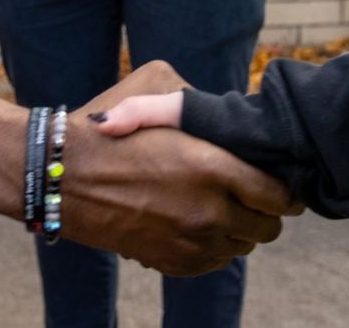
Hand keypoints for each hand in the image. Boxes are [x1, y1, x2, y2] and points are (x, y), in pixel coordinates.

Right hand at [60, 63, 299, 275]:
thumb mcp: (154, 87)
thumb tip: (225, 115)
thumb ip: (199, 101)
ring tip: (221, 208)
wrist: (61, 175)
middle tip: (253, 196)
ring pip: (241, 248)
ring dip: (238, 229)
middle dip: (265, 212)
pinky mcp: (170, 262)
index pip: (278, 194)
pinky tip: (199, 224)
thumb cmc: (108, 125)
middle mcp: (207, 211)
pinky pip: (214, 263)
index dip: (287, 191)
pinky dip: (214, 247)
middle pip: (267, 228)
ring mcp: (189, 242)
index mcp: (211, 166)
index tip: (283, 186)